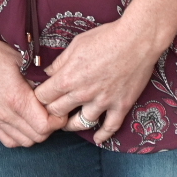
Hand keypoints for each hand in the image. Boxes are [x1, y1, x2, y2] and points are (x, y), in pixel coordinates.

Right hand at [0, 25, 64, 147]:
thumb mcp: (21, 60)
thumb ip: (38, 79)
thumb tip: (53, 90)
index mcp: (16, 99)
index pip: (45, 126)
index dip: (58, 120)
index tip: (58, 108)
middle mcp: (5, 114)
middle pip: (38, 137)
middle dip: (50, 127)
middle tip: (51, 111)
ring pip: (24, 142)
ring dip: (36, 133)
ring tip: (38, 116)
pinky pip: (8, 141)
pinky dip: (20, 137)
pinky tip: (22, 123)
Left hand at [34, 19, 164, 144]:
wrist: (136, 40)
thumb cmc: (105, 38)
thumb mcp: (75, 45)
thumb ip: (60, 62)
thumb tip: (48, 73)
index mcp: (68, 77)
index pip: (43, 97)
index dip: (39, 97)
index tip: (41, 95)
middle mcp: (83, 94)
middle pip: (58, 112)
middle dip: (51, 112)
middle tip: (51, 110)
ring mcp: (102, 102)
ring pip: (80, 124)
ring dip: (71, 125)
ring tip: (68, 123)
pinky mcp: (121, 106)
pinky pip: (110, 127)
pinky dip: (103, 135)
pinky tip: (97, 139)